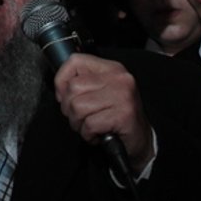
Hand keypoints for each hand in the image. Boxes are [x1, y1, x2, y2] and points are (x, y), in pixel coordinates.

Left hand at [54, 53, 154, 173]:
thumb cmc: (116, 116)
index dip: (62, 80)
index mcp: (111, 68)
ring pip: (78, 107)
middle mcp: (119, 78)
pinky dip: (88, 134)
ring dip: (78, 123)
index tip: (64, 96)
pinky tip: (98, 134)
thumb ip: (82, 84)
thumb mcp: (100, 92)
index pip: (75, 61)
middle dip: (69, 108)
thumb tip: (60, 90)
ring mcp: (122, 95)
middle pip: (73, 87)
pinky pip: (90, 124)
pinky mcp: (123, 115)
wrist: (141, 139)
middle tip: (81, 117)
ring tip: (90, 126)